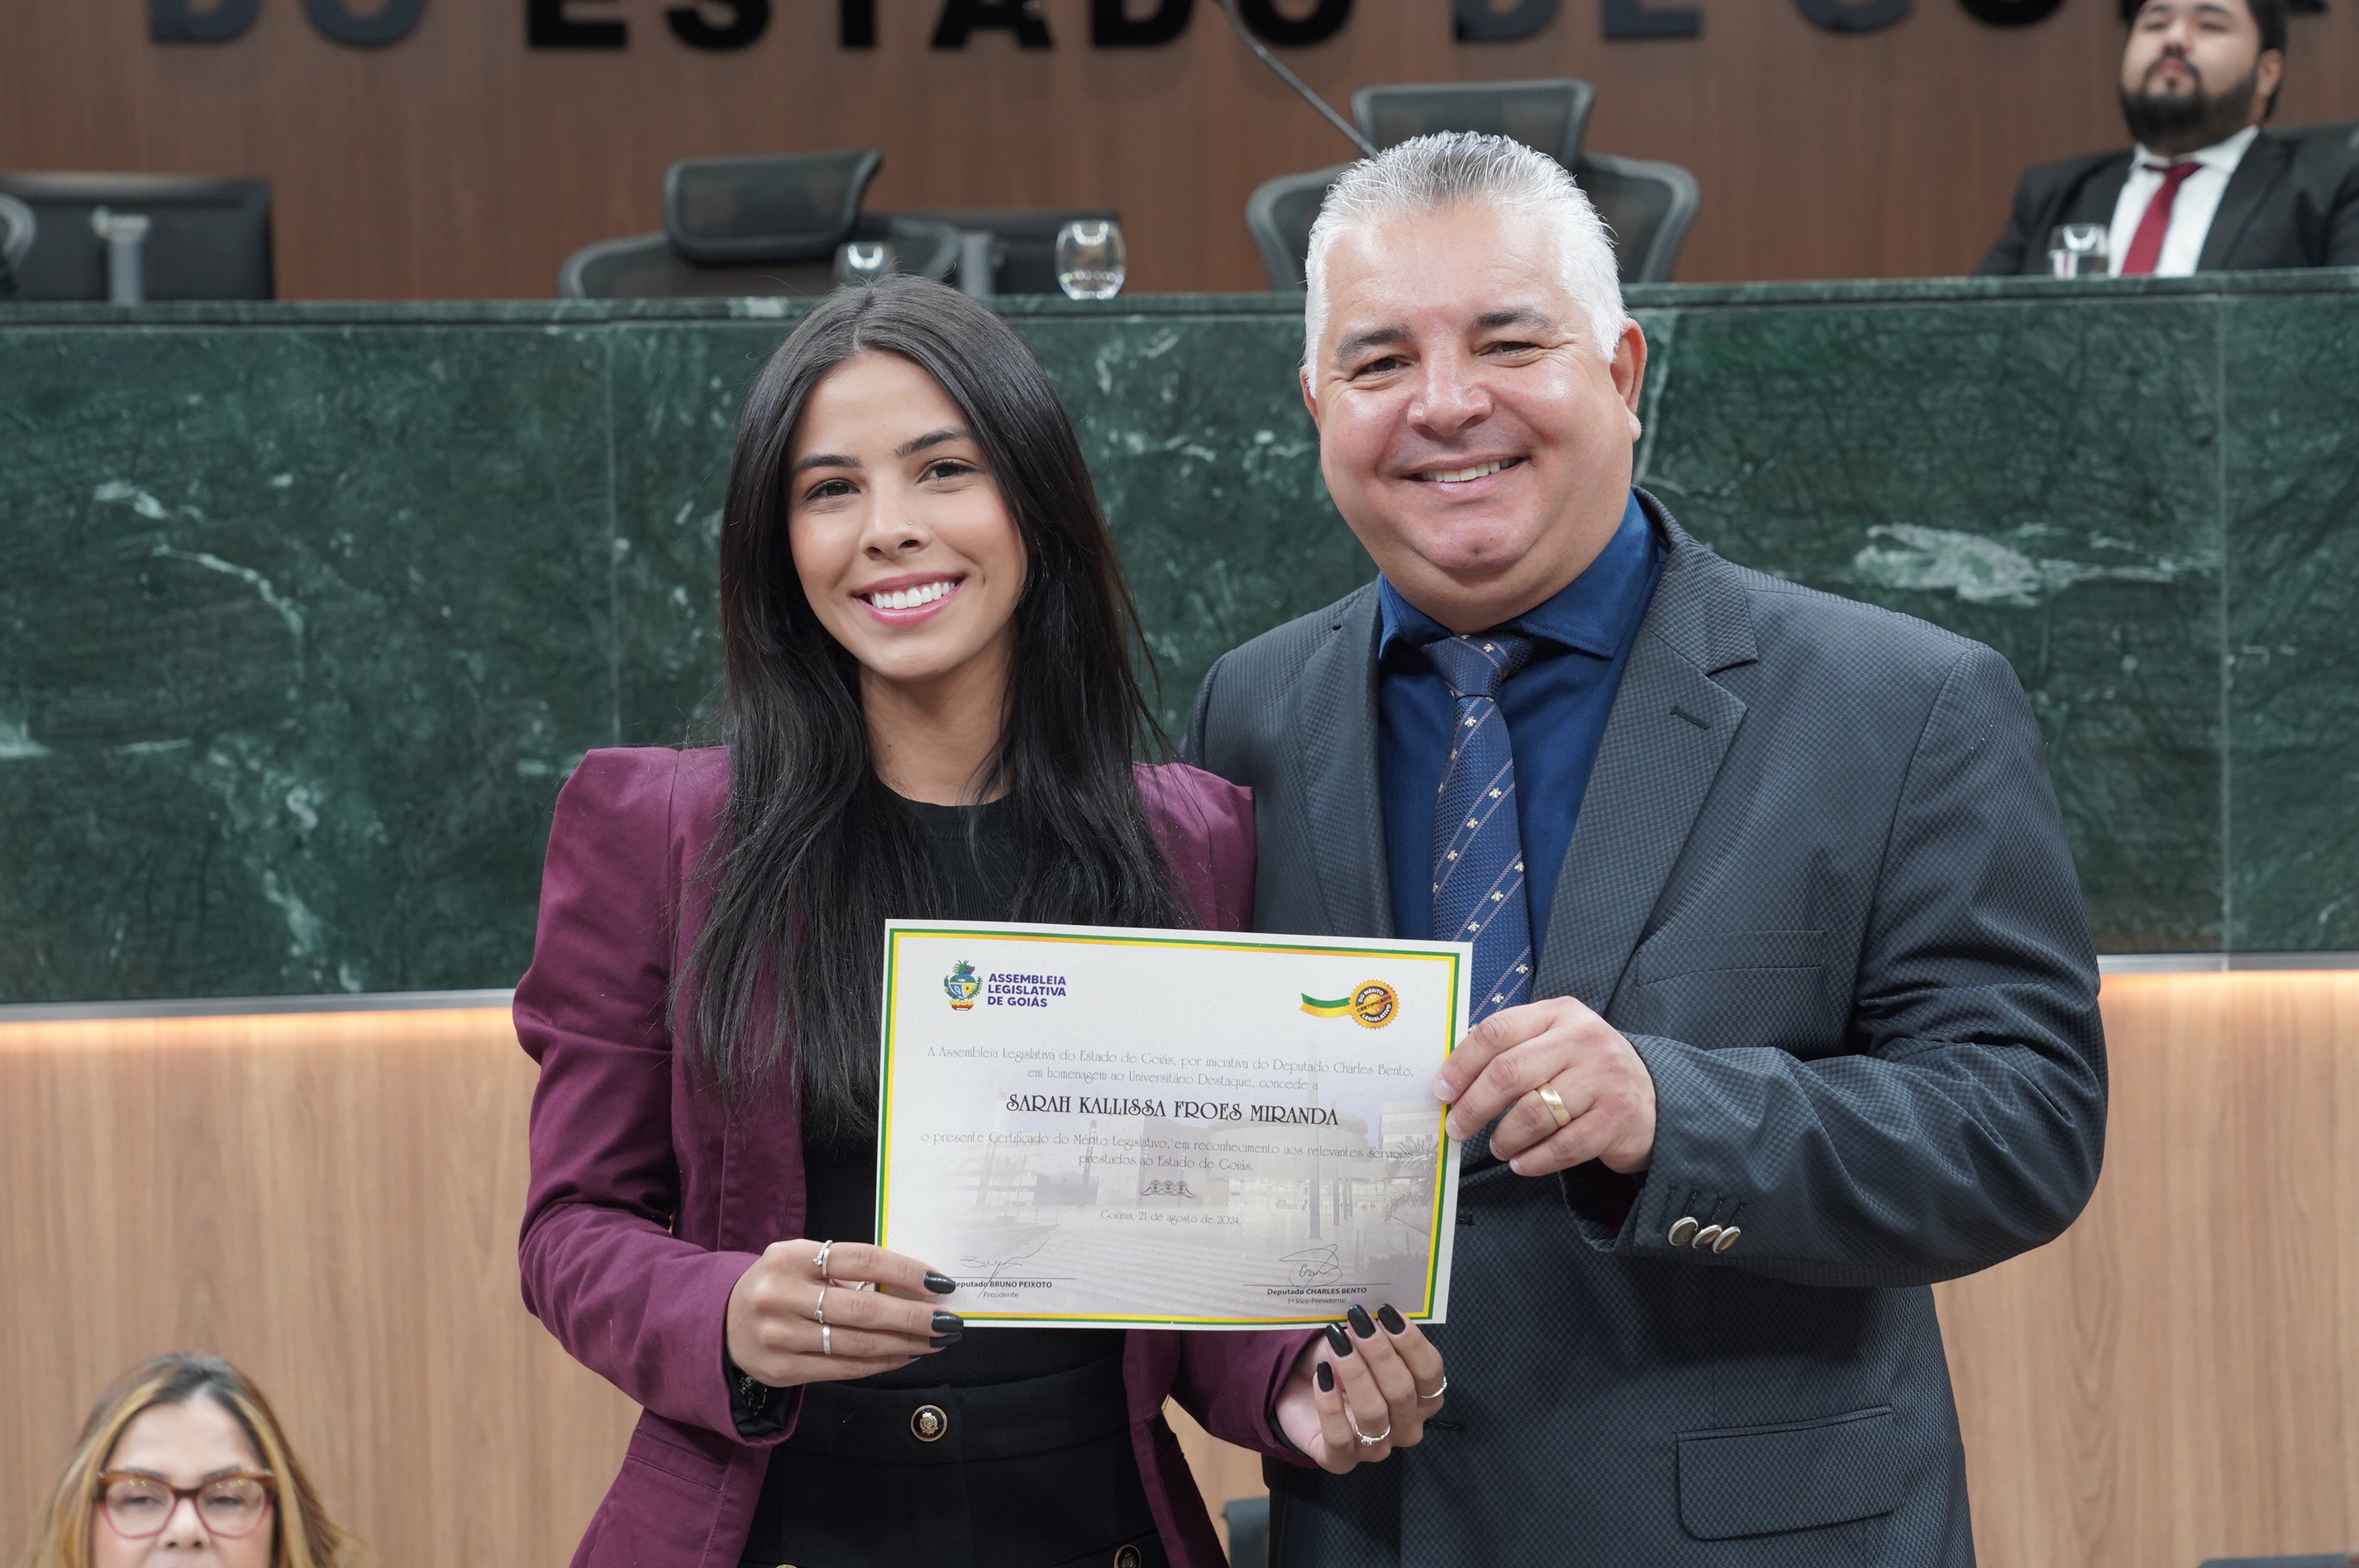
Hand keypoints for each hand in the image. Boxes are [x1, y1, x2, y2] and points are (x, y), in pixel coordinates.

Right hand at [725, 1239, 960, 1387]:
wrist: (723, 1322)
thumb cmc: (781, 1284)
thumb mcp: (802, 1260)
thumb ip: (846, 1268)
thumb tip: (914, 1285)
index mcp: (791, 1256)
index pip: (862, 1260)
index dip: (905, 1272)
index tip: (940, 1283)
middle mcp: (782, 1295)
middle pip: (864, 1309)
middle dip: (915, 1318)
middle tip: (949, 1322)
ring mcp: (780, 1336)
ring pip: (858, 1344)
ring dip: (905, 1344)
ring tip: (935, 1341)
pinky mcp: (782, 1370)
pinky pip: (844, 1368)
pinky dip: (881, 1363)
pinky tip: (905, 1355)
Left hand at [1272, 1304, 1445, 1472]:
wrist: (1295, 1385)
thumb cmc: (1337, 1359)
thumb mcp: (1360, 1340)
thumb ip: (1378, 1330)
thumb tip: (1380, 1313)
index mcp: (1421, 1398)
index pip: (1431, 1374)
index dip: (1412, 1342)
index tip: (1387, 1313)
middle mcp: (1405, 1427)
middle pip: (1403, 1392)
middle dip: (1379, 1354)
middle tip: (1358, 1324)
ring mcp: (1375, 1448)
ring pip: (1374, 1415)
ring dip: (1355, 1375)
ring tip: (1337, 1346)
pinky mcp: (1340, 1460)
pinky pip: (1340, 1438)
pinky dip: (1330, 1405)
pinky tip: (1320, 1378)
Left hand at [1432, 996, 1656, 1176]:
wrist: (1652, 1096)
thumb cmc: (1584, 1070)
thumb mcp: (1553, 1042)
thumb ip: (1511, 1049)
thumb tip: (1451, 1079)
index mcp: (1558, 1014)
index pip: (1497, 1031)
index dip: (1461, 1063)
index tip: (1442, 1091)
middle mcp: (1583, 1039)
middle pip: (1509, 1072)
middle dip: (1474, 1106)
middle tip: (1457, 1129)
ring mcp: (1604, 1077)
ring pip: (1534, 1113)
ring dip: (1505, 1138)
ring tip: (1498, 1147)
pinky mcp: (1618, 1117)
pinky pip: (1564, 1146)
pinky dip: (1534, 1161)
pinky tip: (1521, 1164)